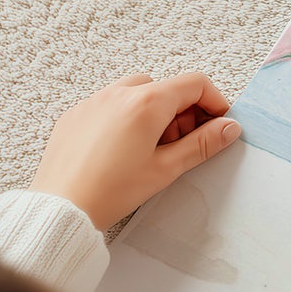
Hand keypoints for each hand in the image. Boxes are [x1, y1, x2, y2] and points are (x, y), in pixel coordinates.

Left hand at [31, 72, 242, 229]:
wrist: (60, 207)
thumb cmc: (112, 191)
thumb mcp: (166, 169)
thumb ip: (202, 144)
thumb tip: (229, 128)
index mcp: (146, 103)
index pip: (194, 84)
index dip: (214, 102)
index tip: (218, 125)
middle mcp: (119, 93)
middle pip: (166, 87)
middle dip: (183, 111)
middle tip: (183, 144)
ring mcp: (94, 101)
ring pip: (137, 91)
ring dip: (155, 111)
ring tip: (151, 147)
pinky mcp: (76, 114)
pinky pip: (110, 103)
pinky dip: (126, 117)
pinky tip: (123, 149)